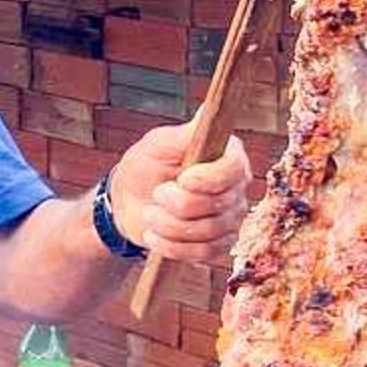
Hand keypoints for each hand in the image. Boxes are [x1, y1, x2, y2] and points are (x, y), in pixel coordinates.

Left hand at [107, 127, 251, 264]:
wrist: (129, 202)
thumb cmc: (145, 166)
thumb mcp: (159, 145)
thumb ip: (184, 134)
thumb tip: (206, 113)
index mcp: (228, 156)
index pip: (234, 170)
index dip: (209, 179)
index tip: (183, 178)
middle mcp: (236, 188)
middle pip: (219, 205)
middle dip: (178, 204)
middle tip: (157, 194)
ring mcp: (230, 219)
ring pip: (209, 232)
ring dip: (170, 226)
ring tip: (150, 214)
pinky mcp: (218, 244)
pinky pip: (205, 254)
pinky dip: (173, 247)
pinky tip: (155, 236)